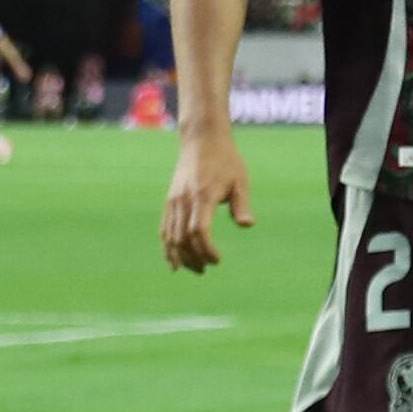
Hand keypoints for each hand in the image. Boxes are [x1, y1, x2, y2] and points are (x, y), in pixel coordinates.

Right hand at [161, 127, 251, 271]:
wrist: (202, 141)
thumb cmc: (225, 161)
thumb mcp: (240, 181)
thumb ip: (241, 205)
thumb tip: (247, 225)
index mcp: (203, 196)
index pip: (199, 230)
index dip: (206, 250)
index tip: (217, 260)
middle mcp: (184, 200)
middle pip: (182, 238)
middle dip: (193, 258)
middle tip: (206, 269)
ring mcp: (173, 201)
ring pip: (171, 236)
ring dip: (180, 256)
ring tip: (195, 270)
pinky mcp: (169, 202)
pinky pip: (164, 229)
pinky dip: (168, 247)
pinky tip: (174, 262)